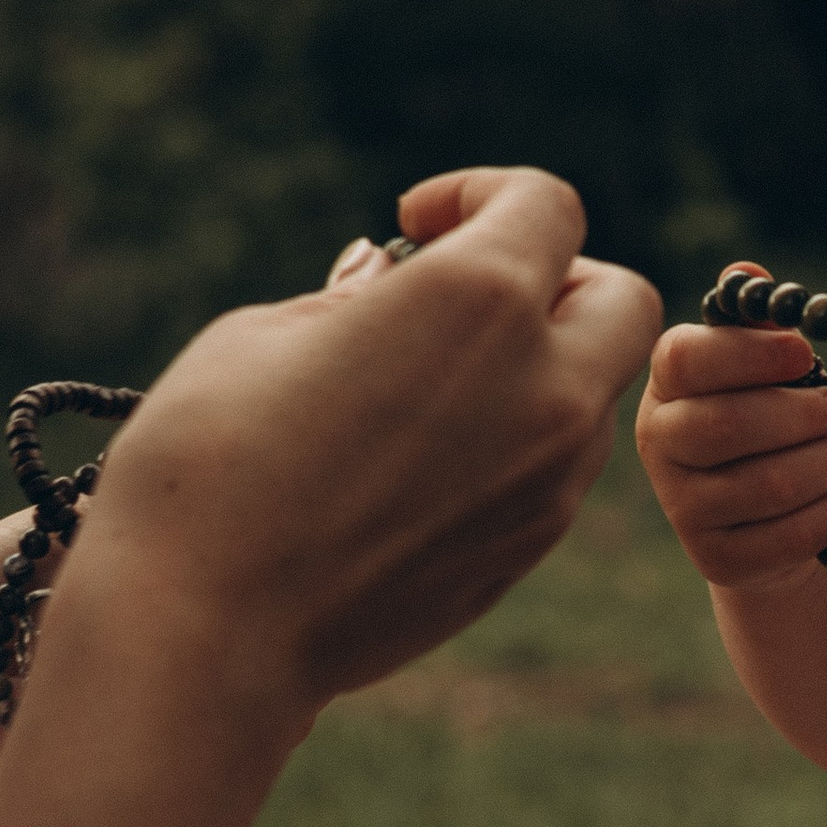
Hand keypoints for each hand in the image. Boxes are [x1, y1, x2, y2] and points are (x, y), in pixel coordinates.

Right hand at [61, 166, 661, 721]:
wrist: (205, 634)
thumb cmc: (209, 464)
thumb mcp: (264, 336)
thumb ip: (359, 299)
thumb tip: (391, 283)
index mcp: (481, 301)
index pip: (547, 207)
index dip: (482, 192)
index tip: (414, 223)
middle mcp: (544, 388)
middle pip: (620, 301)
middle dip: (557, 280)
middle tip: (463, 298)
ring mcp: (548, 482)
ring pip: (590, 395)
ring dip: (536, 370)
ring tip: (418, 389)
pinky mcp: (525, 553)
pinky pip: (552, 471)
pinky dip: (512, 444)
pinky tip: (413, 465)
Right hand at [635, 316, 826, 591]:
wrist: (774, 515)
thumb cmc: (776, 418)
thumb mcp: (767, 365)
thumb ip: (759, 320)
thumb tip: (749, 274)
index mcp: (666, 384)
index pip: (687, 359)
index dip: (752, 354)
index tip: (805, 355)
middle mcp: (658, 444)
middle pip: (727, 425)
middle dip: (798, 414)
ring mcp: (682, 507)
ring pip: (766, 483)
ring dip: (820, 464)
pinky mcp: (717, 559)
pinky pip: (788, 536)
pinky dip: (825, 515)